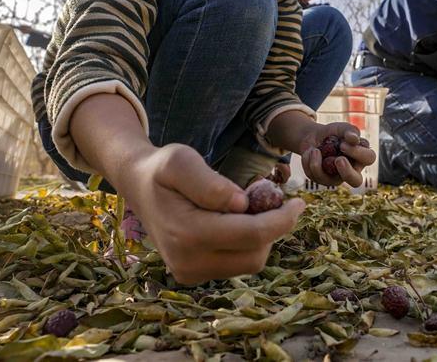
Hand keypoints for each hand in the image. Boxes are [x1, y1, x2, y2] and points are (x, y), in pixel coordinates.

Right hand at [113, 143, 304, 284]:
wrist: (137, 186)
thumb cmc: (162, 169)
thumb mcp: (180, 161)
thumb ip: (208, 183)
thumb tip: (241, 203)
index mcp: (187, 234)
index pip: (252, 235)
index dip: (282, 220)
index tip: (299, 202)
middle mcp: (188, 262)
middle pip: (255, 254)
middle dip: (272, 228)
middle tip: (271, 199)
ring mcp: (189, 273)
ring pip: (249, 263)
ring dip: (260, 237)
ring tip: (247, 208)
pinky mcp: (193, 275)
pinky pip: (235, 264)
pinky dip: (246, 244)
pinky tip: (236, 221)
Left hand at [299, 122, 375, 187]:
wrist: (314, 137)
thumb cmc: (333, 133)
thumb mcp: (342, 128)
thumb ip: (350, 130)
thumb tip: (354, 139)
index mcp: (362, 156)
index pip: (368, 158)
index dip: (358, 153)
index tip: (343, 144)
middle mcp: (352, 170)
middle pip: (356, 181)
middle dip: (347, 173)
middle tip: (339, 160)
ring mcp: (337, 177)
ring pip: (331, 181)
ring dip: (319, 164)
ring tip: (314, 150)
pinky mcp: (323, 179)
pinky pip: (315, 176)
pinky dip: (309, 162)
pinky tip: (309, 152)